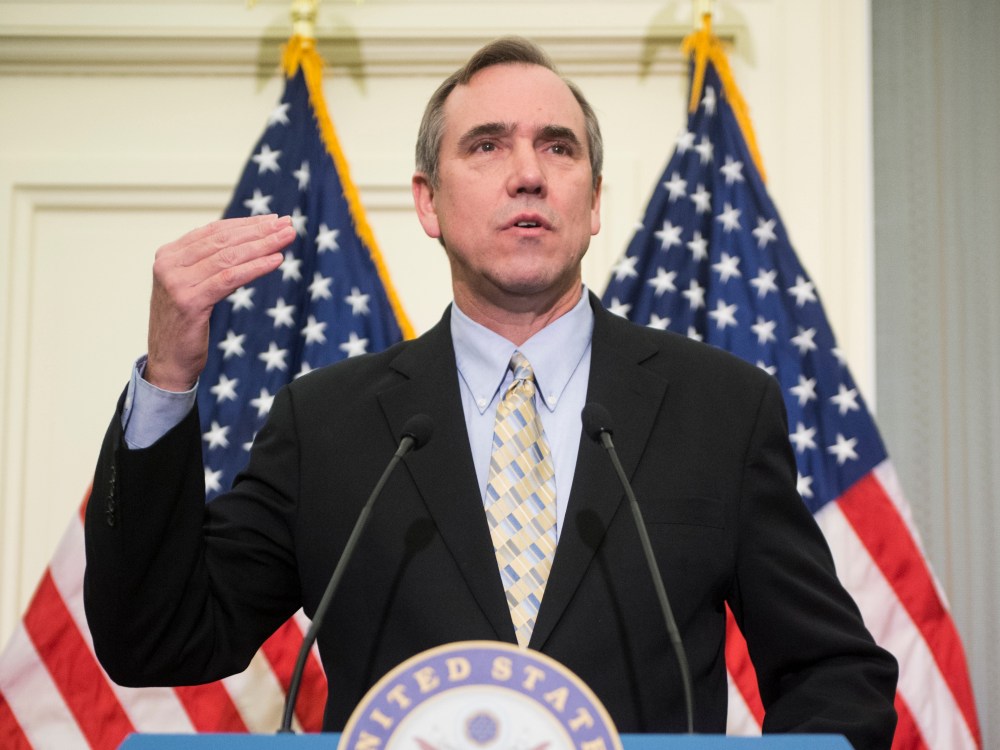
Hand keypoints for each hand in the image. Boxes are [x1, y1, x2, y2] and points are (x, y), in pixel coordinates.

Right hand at [144, 214, 295, 391]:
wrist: (169, 363)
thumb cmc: (186, 325)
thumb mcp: (194, 286)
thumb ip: (209, 264)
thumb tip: (248, 242)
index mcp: (168, 255)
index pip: (213, 231)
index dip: (246, 224)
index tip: (273, 220)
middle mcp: (169, 264)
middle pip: (223, 241)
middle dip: (259, 231)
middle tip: (287, 224)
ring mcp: (177, 282)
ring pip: (229, 257)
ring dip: (263, 245)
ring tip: (287, 238)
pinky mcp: (190, 301)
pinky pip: (230, 279)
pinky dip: (256, 267)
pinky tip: (276, 261)